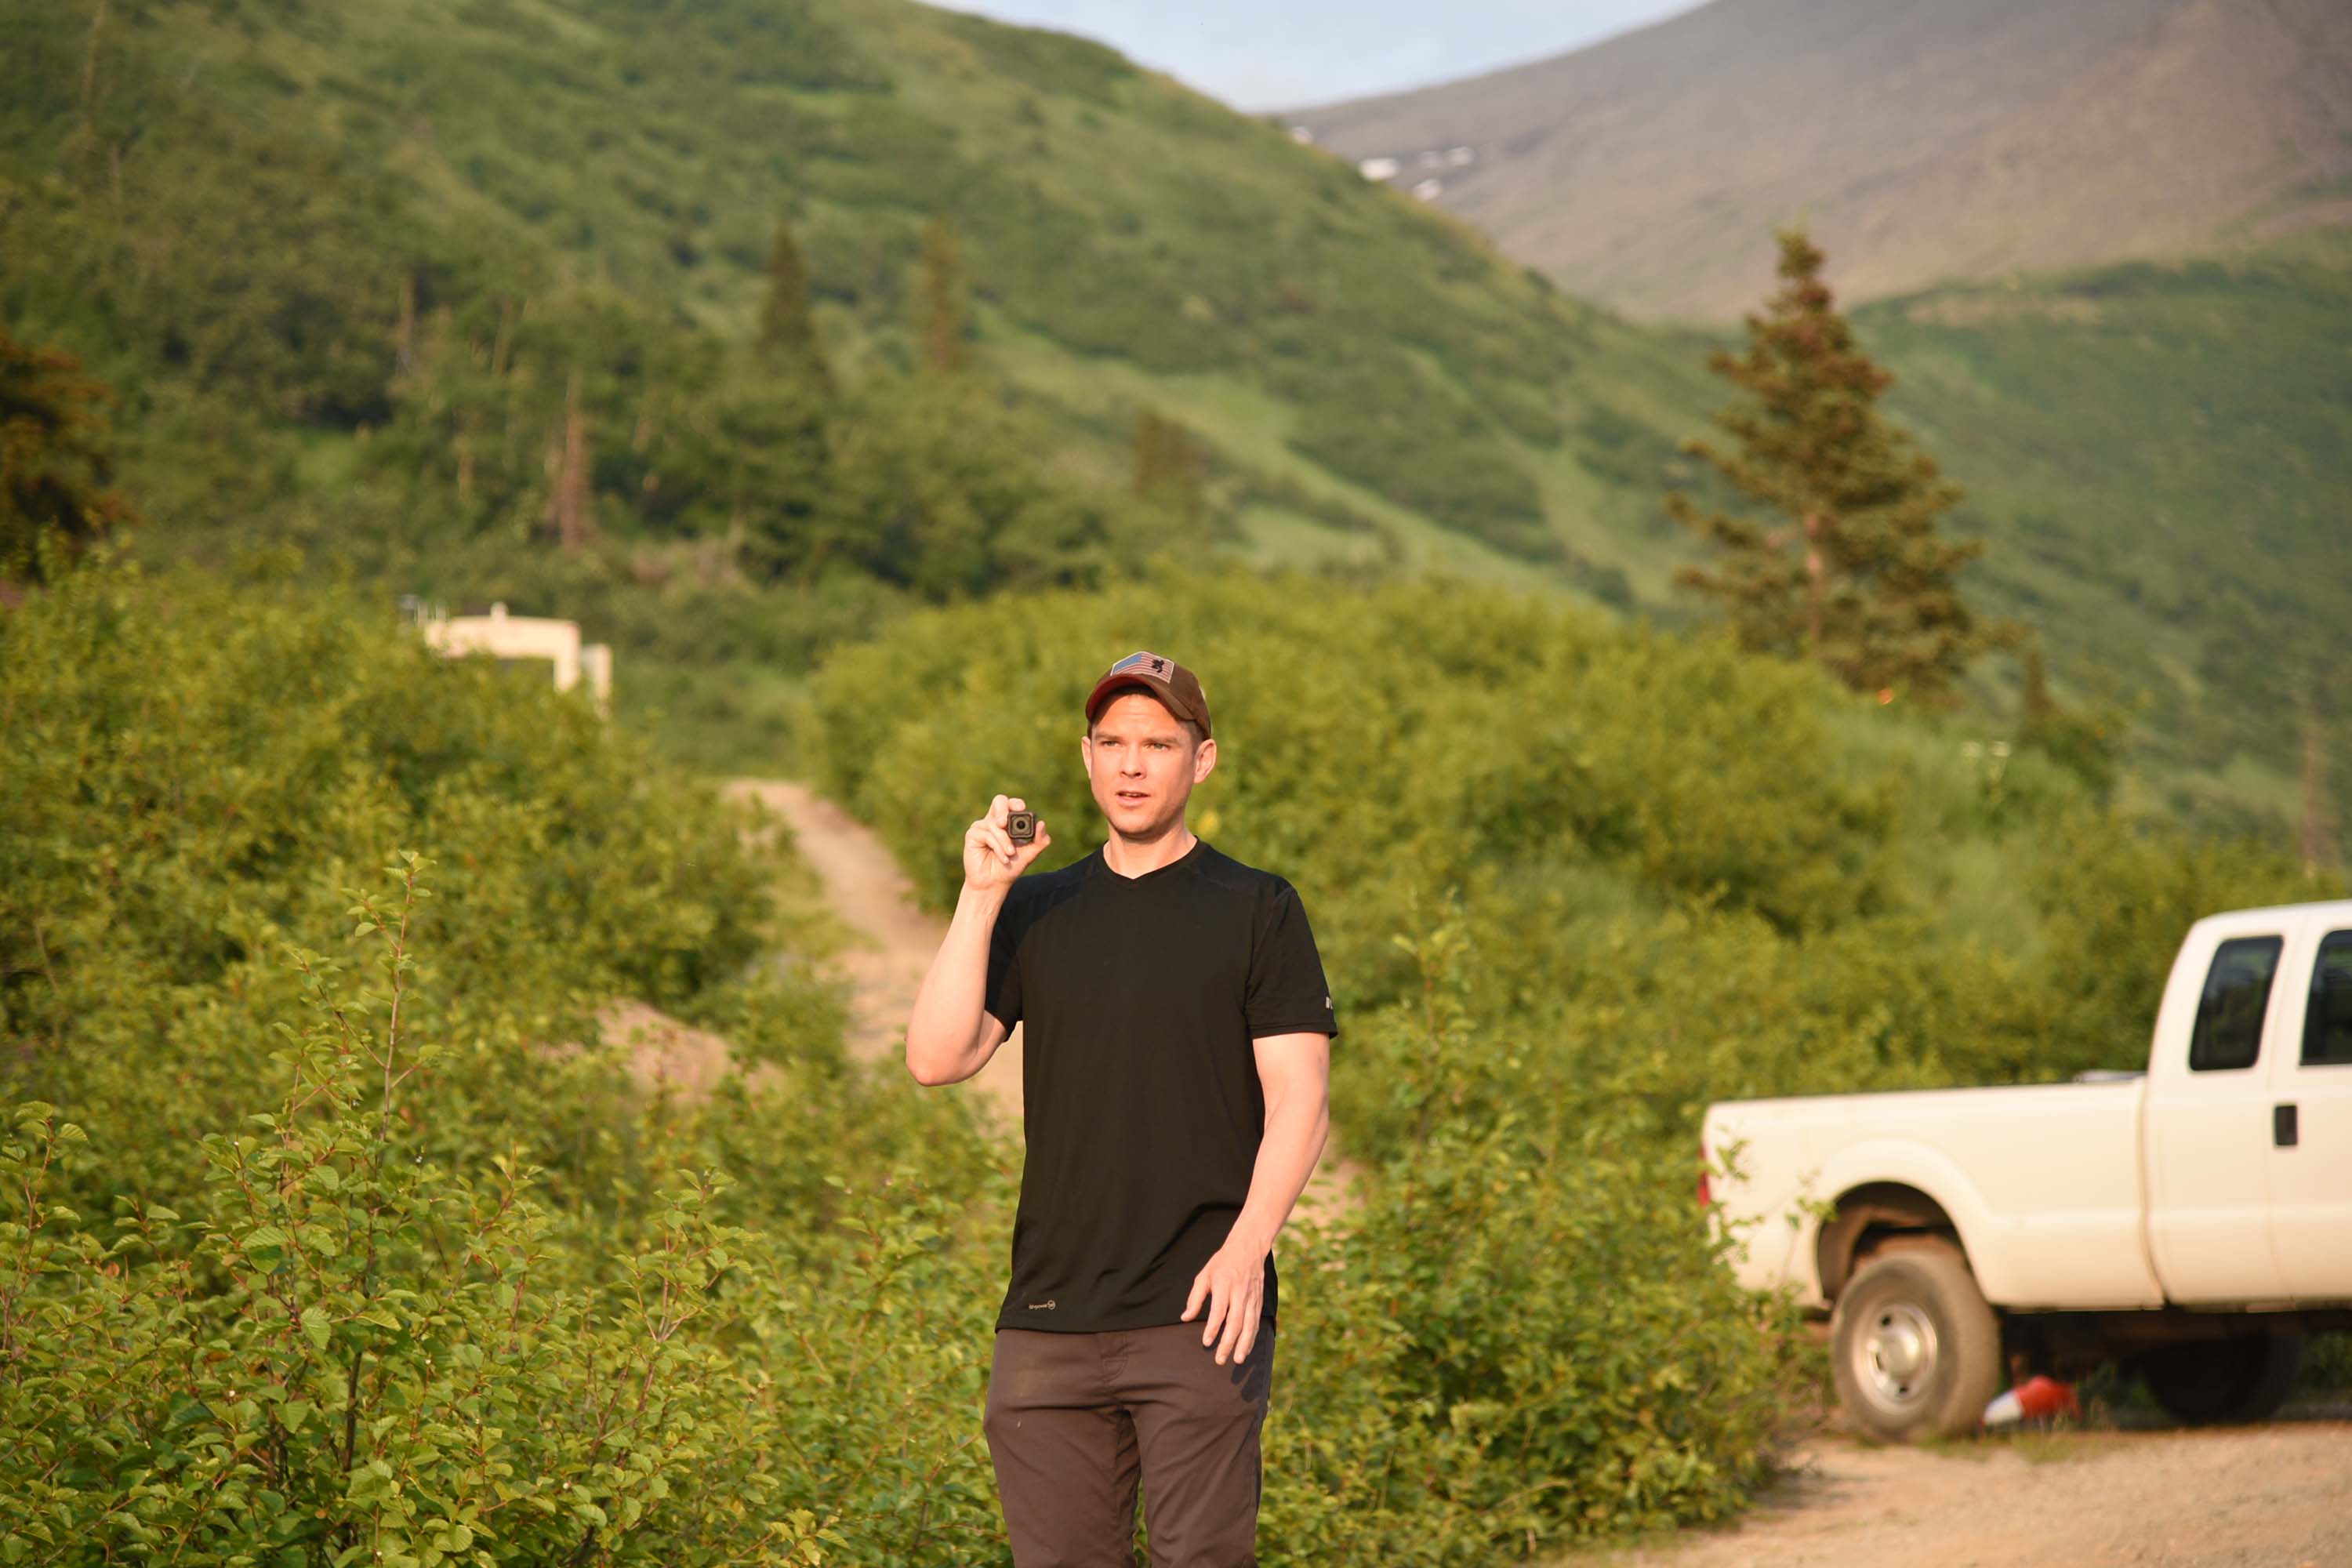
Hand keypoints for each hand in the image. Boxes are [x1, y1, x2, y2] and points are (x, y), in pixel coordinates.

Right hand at [962, 794, 1050, 894]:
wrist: (994, 884)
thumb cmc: (1010, 868)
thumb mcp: (1029, 854)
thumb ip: (1039, 840)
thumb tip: (1042, 823)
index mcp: (1007, 822)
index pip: (1011, 803)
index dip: (1017, 803)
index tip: (1022, 809)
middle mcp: (994, 821)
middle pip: (999, 800)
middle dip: (1005, 811)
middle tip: (1006, 824)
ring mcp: (982, 827)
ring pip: (995, 824)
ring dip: (1005, 841)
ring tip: (1010, 855)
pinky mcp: (973, 835)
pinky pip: (987, 835)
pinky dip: (997, 847)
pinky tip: (1003, 858)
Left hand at [1181, 1234, 1266, 1366]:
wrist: (1249, 1248)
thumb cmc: (1223, 1262)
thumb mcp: (1204, 1275)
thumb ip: (1195, 1297)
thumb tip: (1185, 1317)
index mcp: (1224, 1284)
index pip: (1219, 1310)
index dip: (1213, 1327)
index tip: (1206, 1341)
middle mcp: (1240, 1293)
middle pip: (1235, 1322)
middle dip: (1228, 1342)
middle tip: (1220, 1359)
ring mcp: (1251, 1298)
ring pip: (1249, 1325)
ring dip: (1243, 1344)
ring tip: (1237, 1359)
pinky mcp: (1259, 1301)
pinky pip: (1256, 1322)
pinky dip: (1252, 1337)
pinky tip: (1246, 1349)